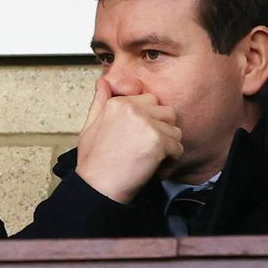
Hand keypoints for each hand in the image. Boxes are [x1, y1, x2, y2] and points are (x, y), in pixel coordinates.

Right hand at [75, 78, 183, 202]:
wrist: (97, 186)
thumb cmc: (94, 161)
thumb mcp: (89, 125)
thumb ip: (99, 101)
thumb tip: (102, 82)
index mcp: (118, 103)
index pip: (150, 100)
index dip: (149, 119)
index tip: (141, 136)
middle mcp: (133, 109)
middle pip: (166, 112)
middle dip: (162, 130)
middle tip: (148, 147)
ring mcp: (147, 124)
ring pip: (175, 130)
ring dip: (168, 146)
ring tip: (151, 158)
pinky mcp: (158, 142)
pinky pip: (178, 148)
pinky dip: (170, 162)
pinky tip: (154, 168)